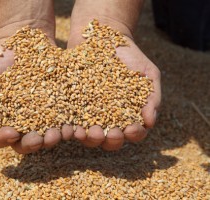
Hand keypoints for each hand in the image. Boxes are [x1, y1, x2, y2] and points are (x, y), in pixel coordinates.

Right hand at [0, 0, 66, 153]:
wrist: (20, 41)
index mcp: (0, 123)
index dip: (3, 139)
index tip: (11, 132)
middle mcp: (21, 125)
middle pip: (24, 144)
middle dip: (30, 144)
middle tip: (36, 138)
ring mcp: (41, 117)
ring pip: (46, 136)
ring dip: (50, 139)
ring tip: (55, 133)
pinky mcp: (58, 107)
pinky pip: (63, 120)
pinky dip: (66, 125)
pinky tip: (69, 124)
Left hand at [66, 0, 160, 149]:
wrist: (104, 37)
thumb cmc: (130, 57)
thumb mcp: (148, 73)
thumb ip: (152, 97)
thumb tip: (150, 122)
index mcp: (129, 115)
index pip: (134, 133)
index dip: (134, 134)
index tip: (132, 128)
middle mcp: (109, 119)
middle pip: (111, 140)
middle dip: (111, 140)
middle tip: (109, 133)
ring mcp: (89, 114)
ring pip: (90, 136)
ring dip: (90, 138)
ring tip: (88, 132)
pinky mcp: (72, 106)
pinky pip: (71, 121)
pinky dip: (72, 127)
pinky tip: (73, 127)